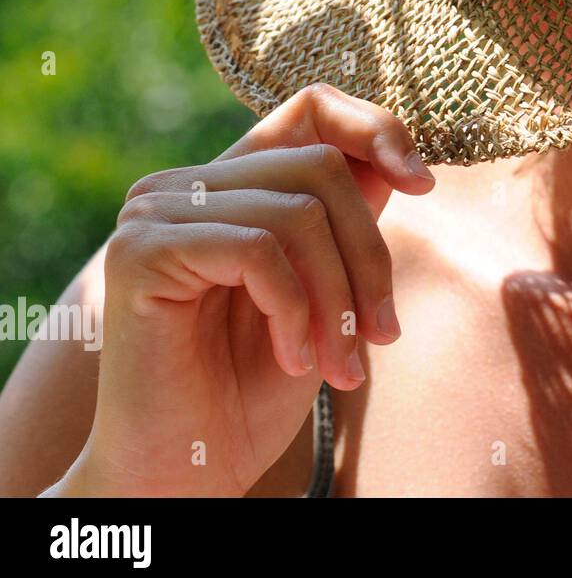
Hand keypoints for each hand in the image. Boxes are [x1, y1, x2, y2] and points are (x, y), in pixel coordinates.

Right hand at [72, 84, 434, 496]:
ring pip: (299, 213)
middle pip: (323, 168)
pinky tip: (291, 358)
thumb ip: (347, 223)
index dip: (378, 130)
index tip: (425, 186)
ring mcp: (156, 211)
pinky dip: (294, 309)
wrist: (188, 469)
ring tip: (339, 364)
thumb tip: (403, 166)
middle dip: (369, 258)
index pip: (312, 108)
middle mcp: (186, 184)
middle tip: (380, 335)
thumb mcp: (326, 291)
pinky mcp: (140, 250)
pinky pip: (259, 249)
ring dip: (338, 301)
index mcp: (230, 185)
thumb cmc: (256, 387)